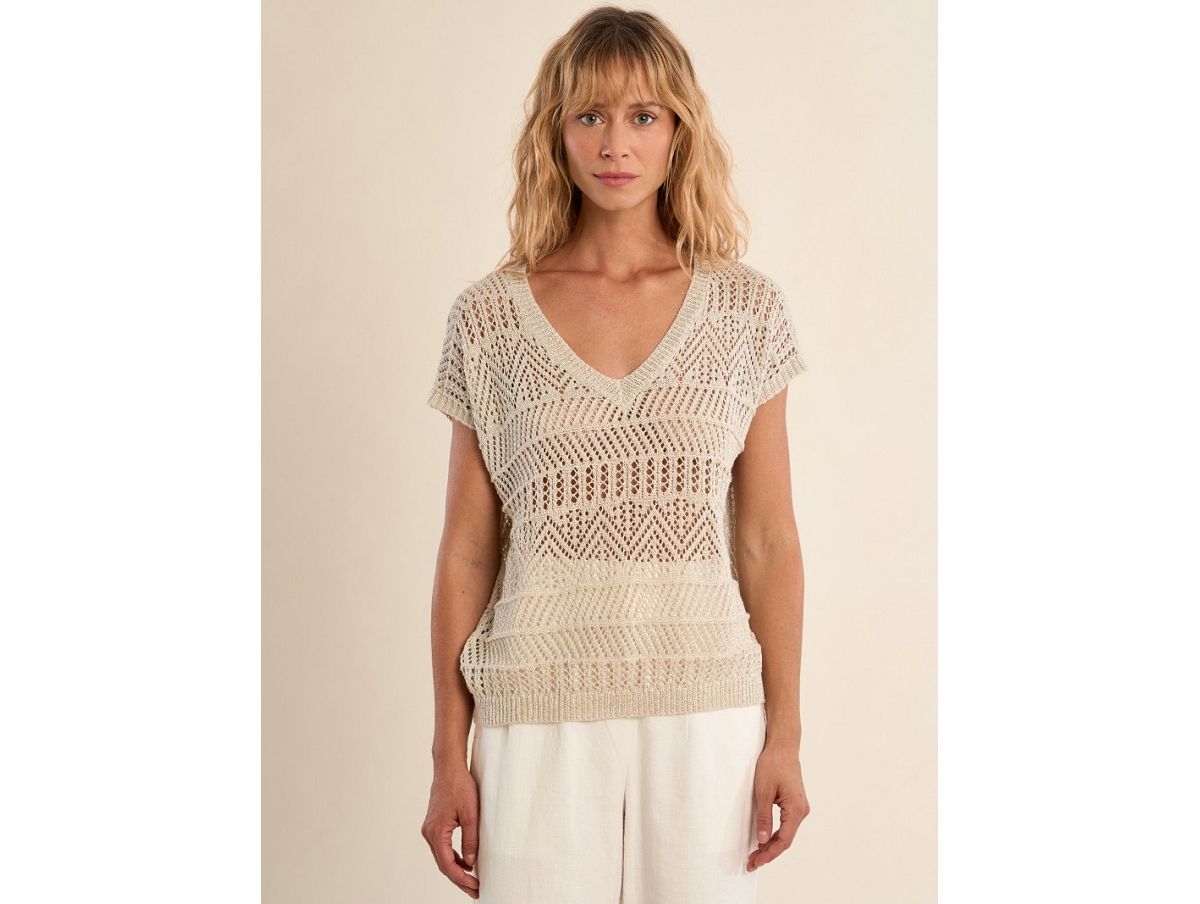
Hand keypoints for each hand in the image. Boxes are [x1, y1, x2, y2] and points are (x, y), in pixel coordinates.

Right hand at [421, 764, 480, 897]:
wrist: (449, 767)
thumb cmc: (460, 786)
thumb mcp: (471, 815)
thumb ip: (470, 840)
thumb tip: (471, 863)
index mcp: (436, 832)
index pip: (448, 865)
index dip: (461, 879)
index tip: (475, 886)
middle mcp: (429, 833)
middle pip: (443, 864)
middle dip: (459, 879)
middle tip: (476, 890)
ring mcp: (430, 829)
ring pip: (442, 857)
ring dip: (456, 869)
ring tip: (472, 881)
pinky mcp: (434, 824)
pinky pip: (442, 847)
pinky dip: (453, 857)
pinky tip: (465, 862)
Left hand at [748, 740, 810, 872]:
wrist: (783, 745)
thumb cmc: (774, 764)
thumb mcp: (764, 791)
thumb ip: (764, 817)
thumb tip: (762, 839)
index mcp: (796, 809)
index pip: (783, 840)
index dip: (769, 854)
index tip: (755, 862)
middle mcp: (801, 811)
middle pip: (785, 840)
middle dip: (768, 852)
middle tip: (751, 863)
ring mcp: (799, 807)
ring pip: (785, 833)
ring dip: (770, 844)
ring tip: (755, 855)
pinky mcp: (794, 803)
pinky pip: (786, 824)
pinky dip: (774, 834)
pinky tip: (763, 839)